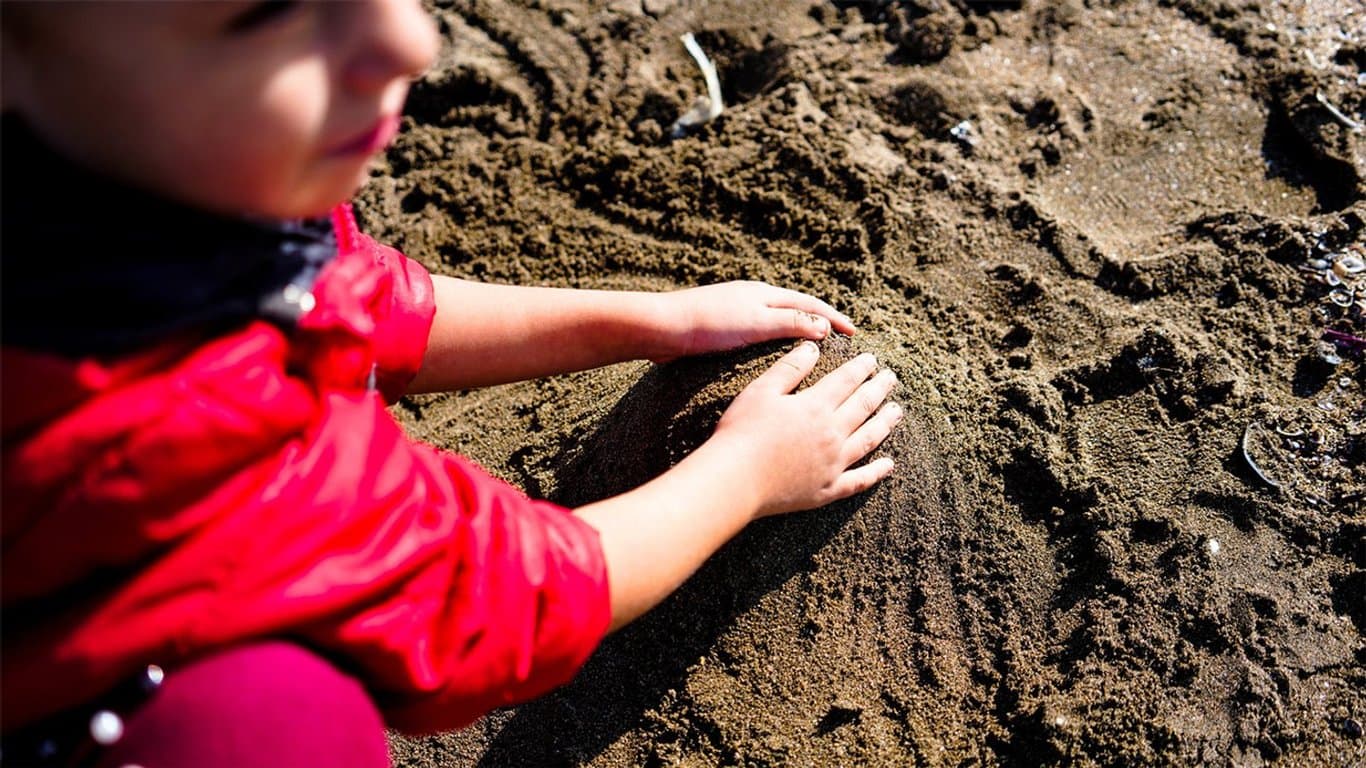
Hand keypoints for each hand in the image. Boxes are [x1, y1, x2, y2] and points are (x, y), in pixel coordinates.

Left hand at [652, 281, 856, 361]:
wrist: (663, 328)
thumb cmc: (709, 325)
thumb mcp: (757, 323)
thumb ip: (791, 323)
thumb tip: (824, 326)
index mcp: (765, 294)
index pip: (810, 304)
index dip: (834, 318)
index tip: (855, 332)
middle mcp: (752, 298)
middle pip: (795, 308)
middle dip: (819, 321)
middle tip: (840, 337)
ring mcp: (736, 311)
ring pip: (776, 320)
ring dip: (797, 330)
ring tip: (813, 348)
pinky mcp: (720, 327)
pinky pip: (758, 331)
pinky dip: (775, 340)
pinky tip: (771, 356)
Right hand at [708, 341, 900, 517]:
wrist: (735, 478)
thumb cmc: (742, 432)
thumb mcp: (761, 391)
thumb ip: (790, 368)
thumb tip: (813, 347)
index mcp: (815, 406)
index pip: (846, 381)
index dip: (861, 368)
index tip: (872, 360)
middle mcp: (831, 433)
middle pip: (863, 406)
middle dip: (879, 389)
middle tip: (891, 378)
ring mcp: (833, 463)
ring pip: (869, 439)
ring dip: (885, 423)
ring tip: (897, 411)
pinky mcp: (827, 489)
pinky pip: (859, 480)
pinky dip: (876, 472)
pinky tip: (889, 465)